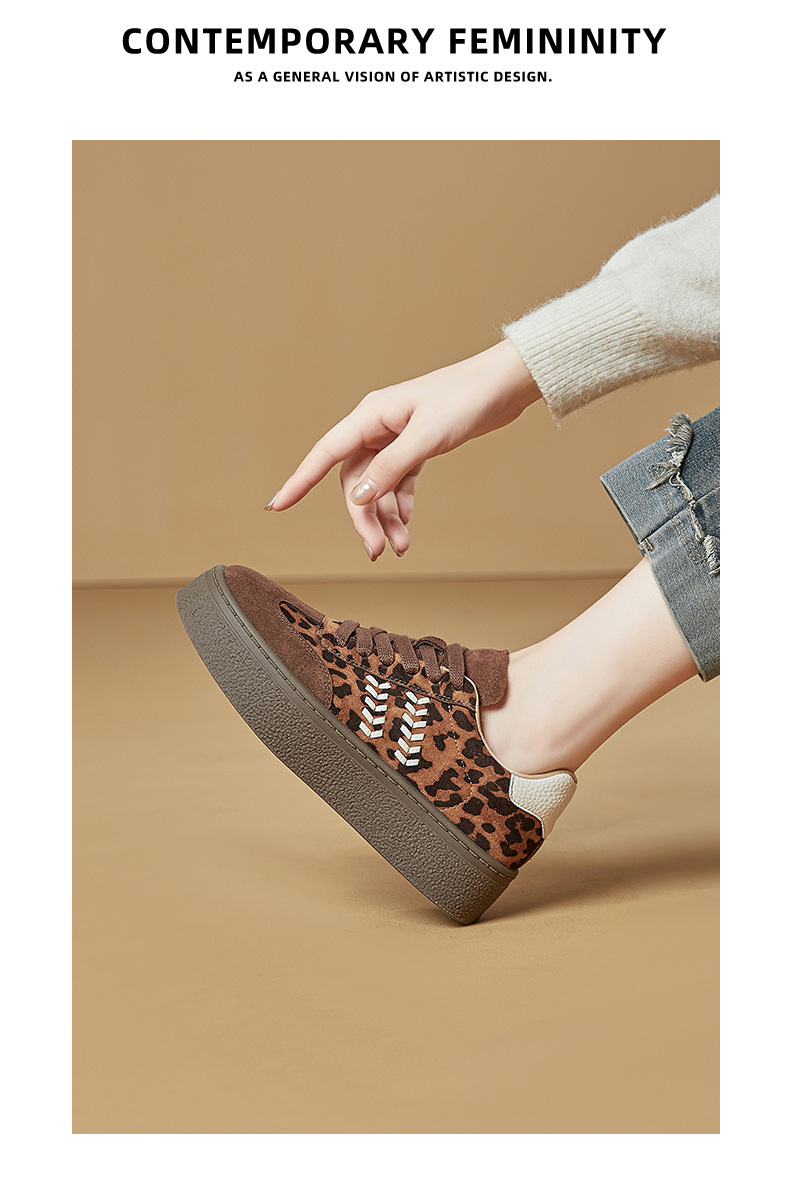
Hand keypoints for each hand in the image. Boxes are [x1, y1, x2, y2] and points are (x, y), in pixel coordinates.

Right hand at [268, 339, 540, 559]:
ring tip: (400, 546)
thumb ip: (391, 468)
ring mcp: (395, 437)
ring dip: (384, 518)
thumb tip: (358, 498)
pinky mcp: (415, 446)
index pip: (325, 453)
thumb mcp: (427, 437)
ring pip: (375, 486)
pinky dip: (400, 505)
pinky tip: (408, 525)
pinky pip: (397, 482)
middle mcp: (377, 426)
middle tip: (376, 551)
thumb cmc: (466, 400)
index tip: (276, 506)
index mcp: (370, 414)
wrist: (503, 386)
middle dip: (363, 517)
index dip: (299, 481)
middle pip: (354, 481)